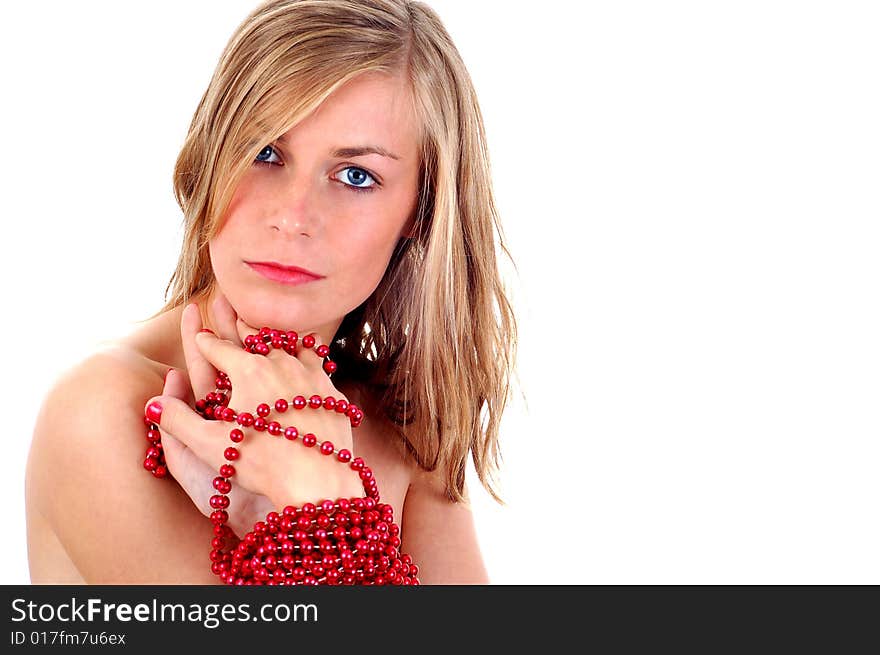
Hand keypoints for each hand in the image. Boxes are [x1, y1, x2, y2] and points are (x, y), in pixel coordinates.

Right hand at [145, 291, 362, 537]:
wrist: (318, 481)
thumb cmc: (261, 465)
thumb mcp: (209, 446)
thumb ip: (177, 421)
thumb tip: (153, 403)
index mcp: (248, 370)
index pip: (218, 348)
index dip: (204, 341)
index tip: (200, 335)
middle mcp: (282, 363)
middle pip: (255, 339)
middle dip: (239, 329)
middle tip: (232, 314)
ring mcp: (312, 374)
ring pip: (290, 345)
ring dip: (275, 339)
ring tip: (269, 334)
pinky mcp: (332, 391)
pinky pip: (317, 363)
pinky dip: (306, 355)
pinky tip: (305, 359)